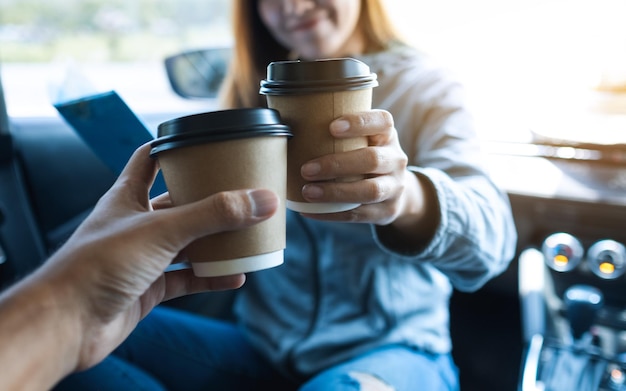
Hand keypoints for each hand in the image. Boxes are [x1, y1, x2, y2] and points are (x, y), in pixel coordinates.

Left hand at [39, 142, 278, 370]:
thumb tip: (262, 201)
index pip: (150, 159)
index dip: (174, 149)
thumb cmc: (98, 265)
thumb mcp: (163, 229)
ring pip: (187, 244)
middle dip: (209, 201)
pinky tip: (235, 276)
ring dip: (216, 242)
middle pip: (179, 204)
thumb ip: (214, 215)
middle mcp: (135, 224)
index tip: (204, 145)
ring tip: (248, 235)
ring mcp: (142, 258)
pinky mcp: (148, 288)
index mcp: (128, 197)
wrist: (67, 324)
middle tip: (241, 195)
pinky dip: (211, 277)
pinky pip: (187, 278)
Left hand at [299, 110, 428, 228]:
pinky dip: (332, 214)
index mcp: (387, 135)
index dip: (359, 123)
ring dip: (336, 192)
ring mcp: (395, 187)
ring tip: (308, 191)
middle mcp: (396, 159)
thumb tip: (287, 126)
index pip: (382, 121)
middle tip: (306, 169)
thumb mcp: (361, 139)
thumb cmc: (362, 156)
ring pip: (370, 190)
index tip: (331, 127)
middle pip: (373, 159)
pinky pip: (360, 214)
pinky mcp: (387, 211)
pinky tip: (309, 211)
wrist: (392, 189)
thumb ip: (336, 133)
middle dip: (337, 164)